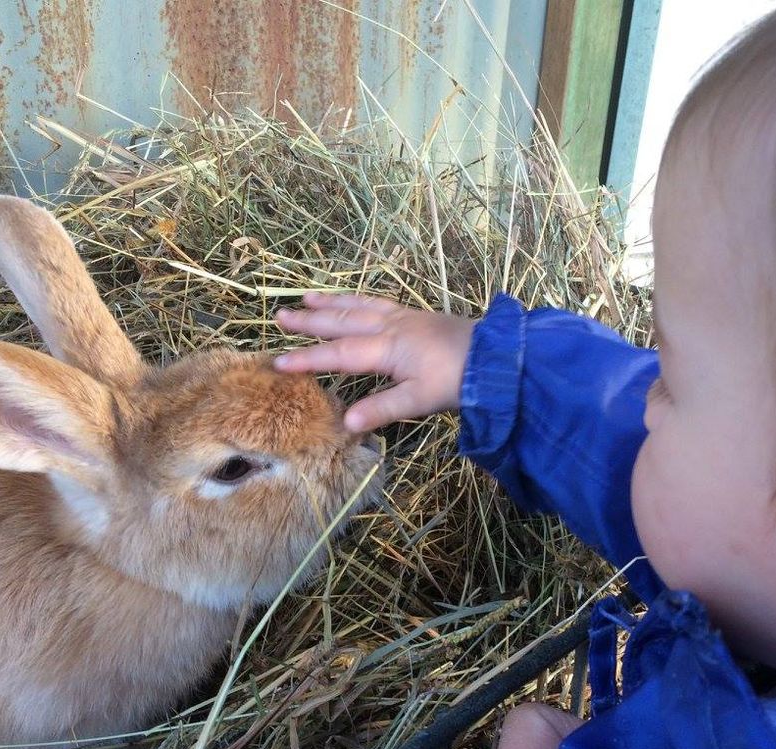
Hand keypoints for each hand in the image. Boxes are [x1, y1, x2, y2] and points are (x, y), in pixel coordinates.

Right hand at [274, 292, 474, 431]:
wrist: (496, 357)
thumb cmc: (458, 379)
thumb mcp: (419, 400)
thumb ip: (382, 408)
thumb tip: (347, 423)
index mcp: (388, 348)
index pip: (339, 355)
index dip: (308, 359)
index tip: (278, 363)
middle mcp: (390, 327)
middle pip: (342, 322)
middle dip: (309, 322)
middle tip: (279, 317)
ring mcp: (403, 317)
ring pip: (358, 306)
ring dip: (330, 303)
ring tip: (305, 298)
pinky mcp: (415, 315)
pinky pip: (376, 301)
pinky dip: (356, 298)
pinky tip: (351, 300)